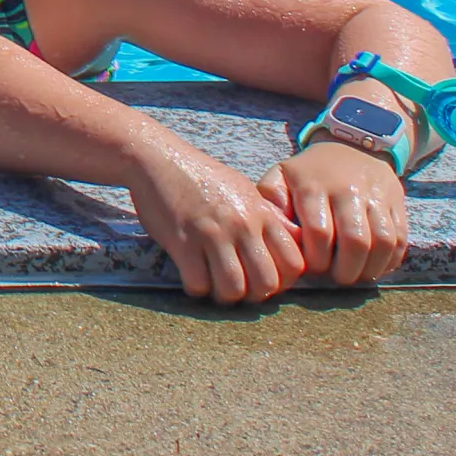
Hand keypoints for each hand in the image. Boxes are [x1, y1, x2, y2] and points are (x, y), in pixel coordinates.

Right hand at [131, 142, 305, 302]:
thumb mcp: (245, 191)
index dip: (284, 281)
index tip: (265, 278)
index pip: (294, 263)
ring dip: (225, 295)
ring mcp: (212, 234)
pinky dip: (196, 288)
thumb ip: (270, 218)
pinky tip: (193, 275)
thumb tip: (297, 240)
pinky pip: (198, 284)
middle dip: (254, 294)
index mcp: (261, 213)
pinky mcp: (182, 243)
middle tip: (240, 286)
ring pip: (233, 288)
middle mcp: (241, 225)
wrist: (158, 159)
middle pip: (266, 283)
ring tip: (215, 284)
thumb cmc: (203, 177)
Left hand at [260, 139, 412, 286]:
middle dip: (346, 270)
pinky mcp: (396, 203)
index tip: (312, 268)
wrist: (353, 145)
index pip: (320, 232)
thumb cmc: (311, 172)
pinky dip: (390, 260)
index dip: (317, 259)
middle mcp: (348, 190)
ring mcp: (376, 196)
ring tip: (356, 275)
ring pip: (383, 242)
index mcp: (315, 186)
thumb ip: (270, 201)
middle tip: (337, 278)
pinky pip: (401, 239)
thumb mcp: (281, 176)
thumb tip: (277, 231)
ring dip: (370, 269)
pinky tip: (375, 266)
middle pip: (355, 241)